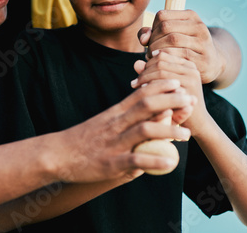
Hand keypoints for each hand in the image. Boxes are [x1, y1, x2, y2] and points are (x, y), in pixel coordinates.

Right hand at [54, 79, 193, 182]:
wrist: (57, 153)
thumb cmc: (82, 138)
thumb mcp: (103, 121)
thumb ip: (123, 115)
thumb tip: (145, 112)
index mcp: (114, 113)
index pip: (140, 93)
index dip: (161, 86)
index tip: (178, 83)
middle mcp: (115, 124)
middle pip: (146, 106)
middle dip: (170, 100)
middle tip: (189, 99)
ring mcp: (113, 143)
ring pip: (144, 130)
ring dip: (168, 130)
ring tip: (187, 134)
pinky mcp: (111, 163)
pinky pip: (135, 160)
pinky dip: (154, 161)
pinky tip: (170, 163)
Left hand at [132, 51, 208, 135]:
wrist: (196, 123)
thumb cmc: (177, 103)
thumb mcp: (164, 85)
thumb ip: (151, 73)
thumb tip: (136, 63)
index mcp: (188, 64)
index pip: (162, 54)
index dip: (148, 62)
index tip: (139, 71)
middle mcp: (191, 68)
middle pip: (160, 62)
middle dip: (144, 71)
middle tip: (135, 81)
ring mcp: (191, 78)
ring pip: (160, 71)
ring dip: (144, 78)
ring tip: (135, 85)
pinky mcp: (188, 90)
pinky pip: (163, 83)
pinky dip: (150, 86)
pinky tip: (142, 91)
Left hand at [138, 10, 223, 84]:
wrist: (211, 64)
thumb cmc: (182, 48)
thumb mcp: (169, 36)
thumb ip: (150, 33)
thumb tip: (143, 39)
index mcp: (190, 16)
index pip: (162, 16)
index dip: (152, 29)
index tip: (151, 41)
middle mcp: (199, 26)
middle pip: (166, 27)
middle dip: (153, 41)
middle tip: (149, 52)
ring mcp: (203, 42)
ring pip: (172, 40)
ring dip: (157, 50)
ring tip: (153, 58)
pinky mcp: (204, 58)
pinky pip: (180, 56)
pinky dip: (167, 59)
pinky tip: (162, 64)